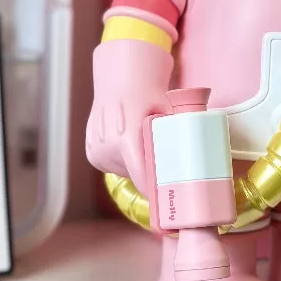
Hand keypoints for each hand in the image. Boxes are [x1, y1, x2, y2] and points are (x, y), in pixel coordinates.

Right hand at [85, 40, 173, 193]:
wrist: (120, 79)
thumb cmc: (147, 94)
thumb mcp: (165, 114)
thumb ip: (172, 137)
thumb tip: (189, 160)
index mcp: (127, 137)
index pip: (141, 177)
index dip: (155, 192)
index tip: (166, 201)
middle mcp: (107, 146)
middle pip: (135, 176)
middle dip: (149, 172)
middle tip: (163, 161)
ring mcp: (97, 150)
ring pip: (124, 172)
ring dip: (135, 166)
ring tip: (142, 143)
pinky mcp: (91, 152)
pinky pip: (112, 166)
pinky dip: (122, 160)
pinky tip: (128, 143)